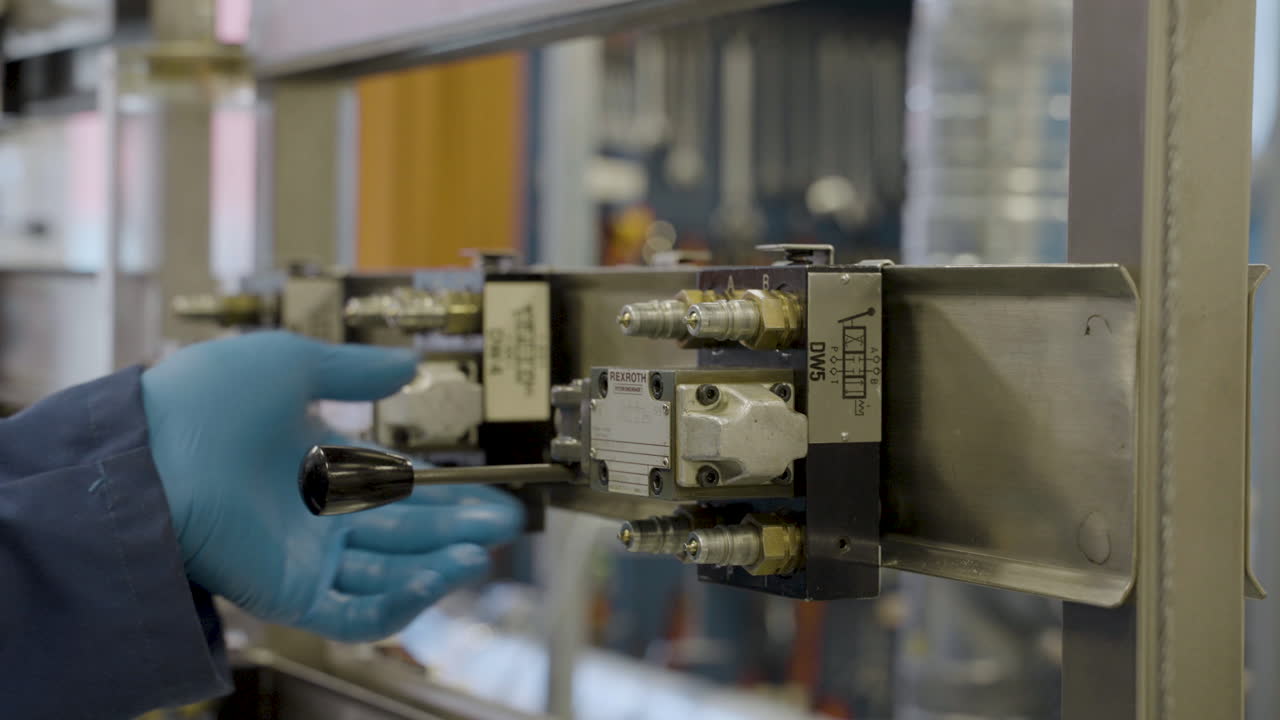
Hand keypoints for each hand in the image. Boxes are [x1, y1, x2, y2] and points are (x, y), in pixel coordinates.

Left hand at [141, 332, 522, 641]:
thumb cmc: (207, 399)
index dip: (446, 494)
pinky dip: (405, 600)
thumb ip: (355, 371)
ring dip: (442, 565)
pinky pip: (358, 612)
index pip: (397, 489)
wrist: (150, 451)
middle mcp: (315, 516)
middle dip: (458, 530)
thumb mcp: (293, 363)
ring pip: (391, 574)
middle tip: (508, 523)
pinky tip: (444, 574)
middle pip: (405, 533)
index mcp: (317, 466)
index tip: (493, 493)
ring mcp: (305, 559)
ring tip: (486, 552)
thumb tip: (408, 366)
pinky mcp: (290, 594)